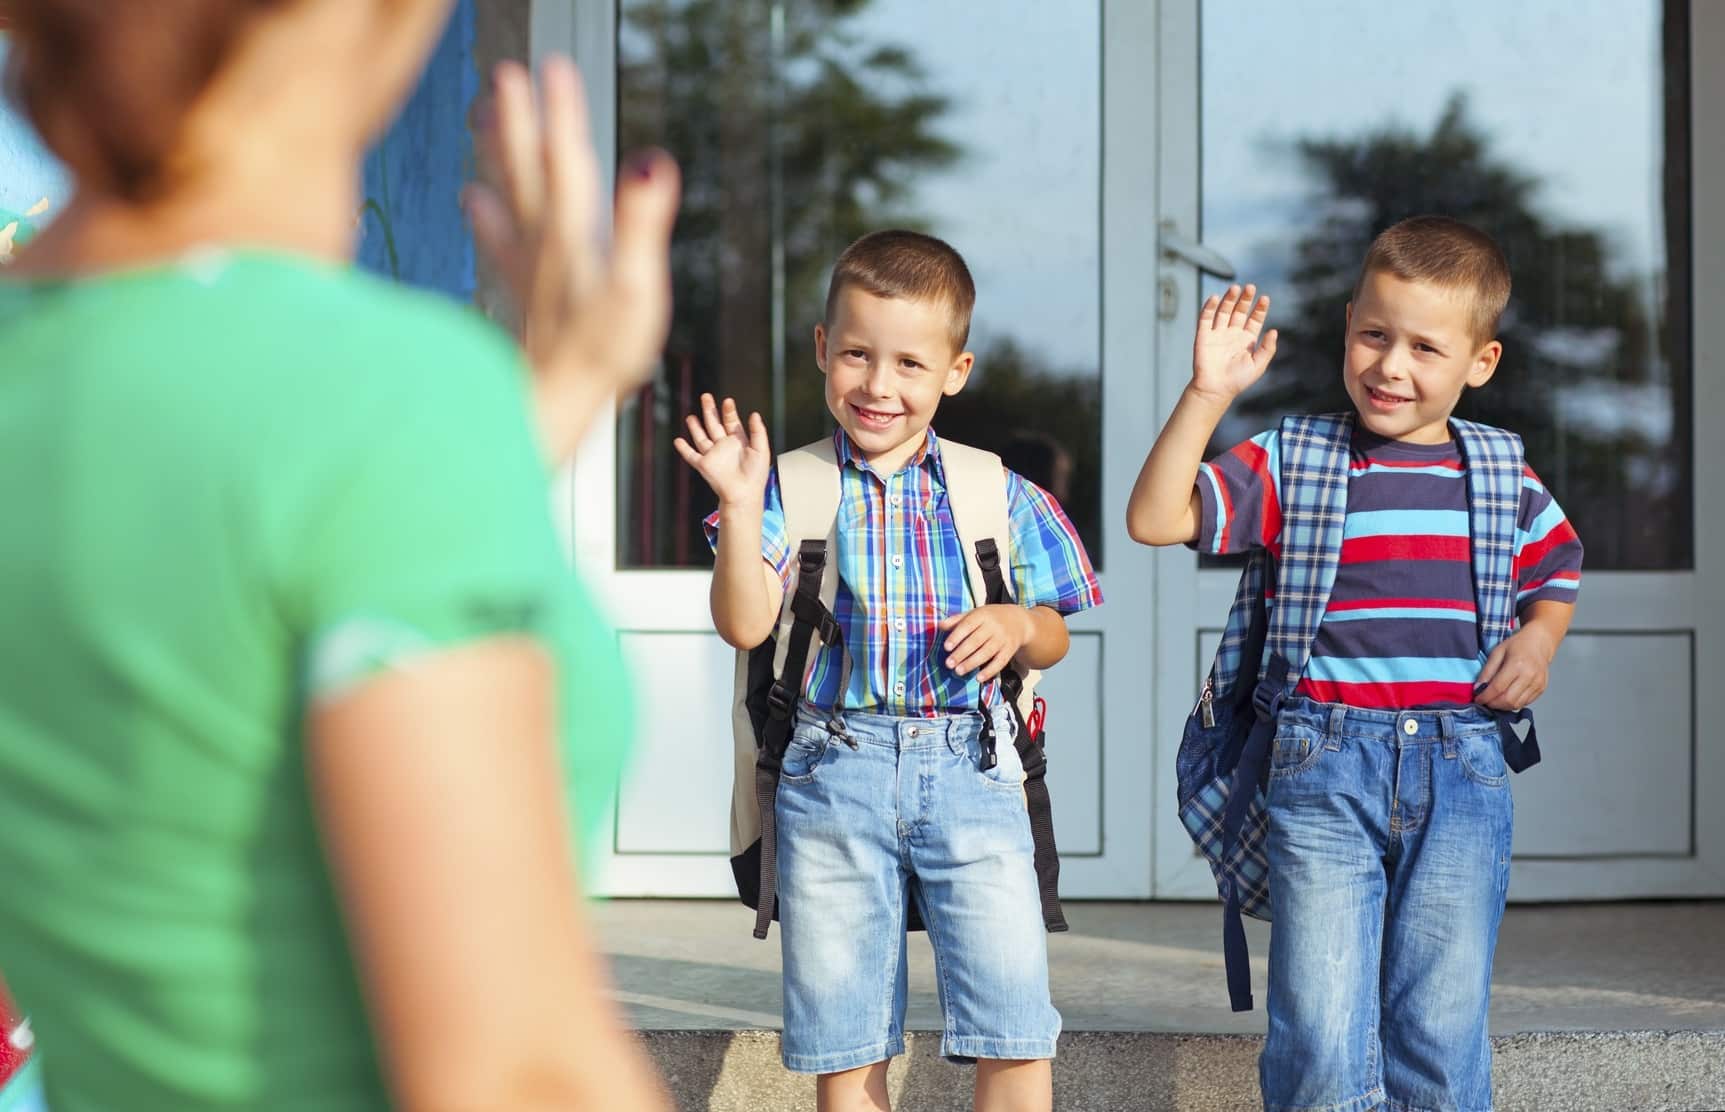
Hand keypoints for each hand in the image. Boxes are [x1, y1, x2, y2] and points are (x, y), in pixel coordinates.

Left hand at [465, 57, 680, 461]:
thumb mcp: (637, 290)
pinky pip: (498, 241)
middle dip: (518, 119)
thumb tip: (651, 160)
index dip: (561, 112)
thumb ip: (642, 223)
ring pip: (508, 195)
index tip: (553, 66)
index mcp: (573, 236)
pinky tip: (470, 197)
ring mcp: (528, 270)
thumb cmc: (598, 357)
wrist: (549, 408)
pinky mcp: (522, 296)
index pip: (567, 159)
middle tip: (505, 73)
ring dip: (497, 153)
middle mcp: (543, 245)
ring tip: (482, 114)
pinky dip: (484, 214)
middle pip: (527, 169)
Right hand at [672, 394, 771, 506]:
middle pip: (714, 424)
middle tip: (706, 396)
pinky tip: (678, 440)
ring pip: (701, 437)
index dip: (729, 411)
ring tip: (691, 417)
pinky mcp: (703, 465)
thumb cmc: (756, 475)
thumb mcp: (761, 450)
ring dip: (696, 427)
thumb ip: (758, 431)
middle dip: (710, 410)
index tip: (727, 401)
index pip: (731, 422)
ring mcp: (713, 455)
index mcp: (738, 442)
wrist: (744, 494)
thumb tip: (754, 414)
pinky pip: (691, 455)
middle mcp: (724, 446)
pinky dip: (683, 449)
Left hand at [938, 605, 1034, 682]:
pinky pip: (1000, 662)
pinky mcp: (1009, 650)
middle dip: (962, 653)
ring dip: (972, 663)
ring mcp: (1003, 639)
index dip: (957, 636)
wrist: (1018, 621)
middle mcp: (994, 627)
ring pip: (987, 652)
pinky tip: (978, 678)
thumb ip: (957, 620)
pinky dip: (990, 671)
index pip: (968, 625)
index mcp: (982, 615)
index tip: (946, 647)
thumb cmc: (989, 618)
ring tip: (958, 671)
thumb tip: (940, 626)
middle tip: (949, 664)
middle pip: (976, 641)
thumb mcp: (974, 614)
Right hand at [1191, 284, 1277, 402]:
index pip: (1254, 319)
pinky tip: (1216, 297)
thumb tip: (1275, 330)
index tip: (1264, 298)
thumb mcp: (1259, 365)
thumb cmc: (1238, 380)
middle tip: (1250, 287)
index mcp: (1247, 340)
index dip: (1259, 309)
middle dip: (1245, 299)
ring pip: (1223, 311)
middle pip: (1239, 311)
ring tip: (1235, 288)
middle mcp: (1232, 334)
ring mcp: (1217, 334)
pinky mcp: (1203, 336)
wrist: (1215, 389)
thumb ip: (1267, 348)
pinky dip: (1209, 307)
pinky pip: (1206, 318)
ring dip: (1229, 299)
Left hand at [1474, 625, 1557, 711]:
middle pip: (1508, 700)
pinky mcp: (1541, 689)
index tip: (1478, 699)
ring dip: (1503, 706)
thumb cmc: (1518, 645)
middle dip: (1493, 704)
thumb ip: (1487, 671)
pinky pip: (1525, 703)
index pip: (1498, 688)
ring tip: (1495, 699)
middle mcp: (1529, 676)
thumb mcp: (1497, 653)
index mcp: (1517, 665)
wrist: (1540, 642)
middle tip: (1485, 701)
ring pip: (1517, 705)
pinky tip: (1507, 697)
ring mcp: (1538, 684)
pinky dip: (1514, 703)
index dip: (1485, 697)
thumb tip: (1478, 688)